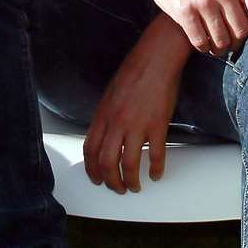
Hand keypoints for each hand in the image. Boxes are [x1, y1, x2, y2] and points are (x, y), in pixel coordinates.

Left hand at [83, 19, 188, 193]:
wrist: (156, 59)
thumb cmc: (134, 72)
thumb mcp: (110, 95)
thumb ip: (106, 117)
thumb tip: (104, 137)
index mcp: (103, 115)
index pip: (90, 150)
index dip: (92, 170)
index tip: (97, 179)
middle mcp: (117, 123)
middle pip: (107, 163)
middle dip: (110, 182)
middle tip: (117, 188)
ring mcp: (137, 125)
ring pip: (129, 165)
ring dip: (131, 181)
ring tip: (135, 186)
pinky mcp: (157, 126)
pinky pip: (156, 155)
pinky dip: (156, 170)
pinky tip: (156, 174)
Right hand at [135, 0, 247, 53]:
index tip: (246, 26)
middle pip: (242, 31)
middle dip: (236, 41)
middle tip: (229, 42)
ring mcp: (202, 0)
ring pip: (221, 40)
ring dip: (219, 48)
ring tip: (215, 46)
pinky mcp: (183, 11)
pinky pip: (200, 41)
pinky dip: (202, 47)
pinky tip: (201, 42)